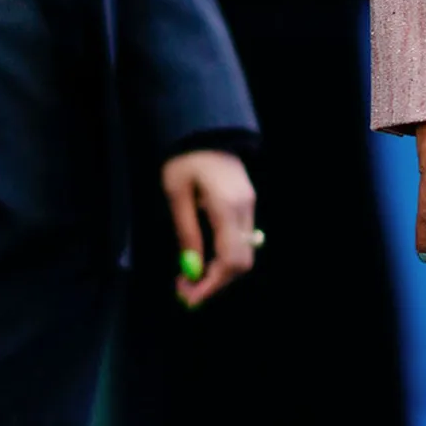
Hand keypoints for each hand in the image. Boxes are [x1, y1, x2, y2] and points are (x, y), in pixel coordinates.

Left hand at [162, 148, 257, 309]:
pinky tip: (203, 259)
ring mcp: (249, 207)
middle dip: (216, 283)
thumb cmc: (185, 159)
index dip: (212, 284)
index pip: (230, 260)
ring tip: (190, 277)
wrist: (205, 129)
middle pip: (241, 263)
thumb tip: (191, 268)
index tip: (190, 296)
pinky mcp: (246, 205)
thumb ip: (186, 232)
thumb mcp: (176, 194)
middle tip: (186, 291)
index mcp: (227, 207)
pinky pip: (240, 241)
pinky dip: (224, 258)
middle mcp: (245, 210)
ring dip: (219, 273)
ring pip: (243, 255)